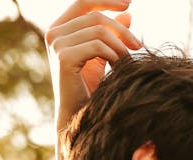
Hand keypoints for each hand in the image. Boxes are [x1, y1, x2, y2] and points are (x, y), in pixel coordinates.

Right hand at [45, 1, 141, 139]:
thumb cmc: (90, 88)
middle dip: (121, 30)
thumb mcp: (104, 56)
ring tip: (129, 61)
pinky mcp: (64, 57)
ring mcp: (57, 44)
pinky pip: (97, 45)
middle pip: (95, 16)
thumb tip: (128, 13)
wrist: (79, 116)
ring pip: (98, 30)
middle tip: (138, 45)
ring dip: (119, 45)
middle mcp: (54, 33)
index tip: (129, 2)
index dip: (106, 0)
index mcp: (60, 28)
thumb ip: (112, 34)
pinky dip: (113, 54)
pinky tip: (119, 67)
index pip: (84, 2)